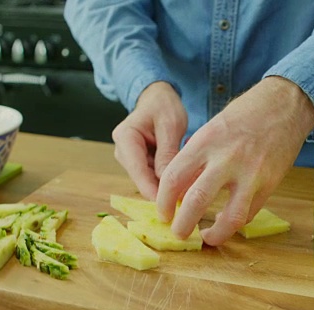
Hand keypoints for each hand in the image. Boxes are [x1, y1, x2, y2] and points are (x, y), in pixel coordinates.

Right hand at [112, 81, 186, 199]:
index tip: (170, 206)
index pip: (137, 170)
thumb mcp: (170, 125)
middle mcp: (123, 152)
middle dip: (162, 190)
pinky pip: (154, 177)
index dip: (153, 190)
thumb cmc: (163, 106)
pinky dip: (168, 180)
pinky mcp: (140, 164)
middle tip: (187, 200)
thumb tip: (167, 183)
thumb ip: (167, 152)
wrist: (158, 98)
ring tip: (190, 190)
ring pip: (149, 180)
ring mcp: (130, 159)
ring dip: (167, 186)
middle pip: (142, 179)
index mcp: (125, 138)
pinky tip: (185, 183)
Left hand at [156, 76, 313, 245]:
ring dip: (215, 234)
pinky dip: (236, 222)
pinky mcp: (270, 184)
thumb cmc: (244, 114)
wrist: (285, 105)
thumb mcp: (212, 128)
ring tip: (206, 237)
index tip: (163, 213)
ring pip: (230, 217)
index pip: (173, 178)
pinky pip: (250, 213)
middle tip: (178, 233)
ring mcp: (251, 174)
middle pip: (196, 201)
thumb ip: (196, 158)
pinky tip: (227, 220)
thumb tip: (179, 191)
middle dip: (182, 225)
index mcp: (205, 141)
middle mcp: (226, 158)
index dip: (163, 201)